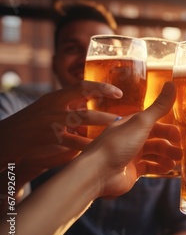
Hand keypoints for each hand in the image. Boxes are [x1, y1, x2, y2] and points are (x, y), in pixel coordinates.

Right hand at [1, 80, 121, 160]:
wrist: (4, 139)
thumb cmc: (29, 126)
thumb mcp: (47, 110)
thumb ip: (68, 107)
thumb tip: (93, 105)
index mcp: (54, 98)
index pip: (81, 86)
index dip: (101, 87)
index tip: (119, 93)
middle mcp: (53, 107)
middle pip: (85, 103)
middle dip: (107, 110)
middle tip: (125, 116)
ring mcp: (50, 123)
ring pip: (81, 120)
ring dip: (102, 125)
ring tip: (118, 129)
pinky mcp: (47, 139)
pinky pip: (72, 142)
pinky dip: (87, 146)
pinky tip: (99, 148)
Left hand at [80, 82, 181, 197]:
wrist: (98, 173)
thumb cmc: (117, 145)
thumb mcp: (142, 122)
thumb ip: (159, 106)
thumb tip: (172, 83)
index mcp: (132, 124)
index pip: (155, 124)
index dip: (168, 129)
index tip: (178, 136)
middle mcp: (131, 138)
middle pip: (156, 139)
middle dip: (169, 145)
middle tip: (180, 153)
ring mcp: (131, 155)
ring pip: (154, 154)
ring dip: (166, 157)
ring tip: (174, 163)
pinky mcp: (131, 171)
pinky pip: (149, 167)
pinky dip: (159, 168)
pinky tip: (167, 169)